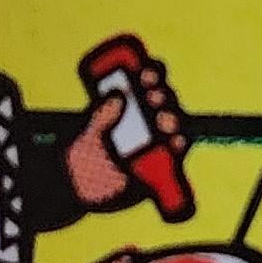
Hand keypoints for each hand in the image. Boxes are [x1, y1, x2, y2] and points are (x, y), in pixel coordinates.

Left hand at [66, 52, 183, 211]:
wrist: (82, 190)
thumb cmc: (85, 156)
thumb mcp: (89, 134)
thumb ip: (101, 116)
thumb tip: (117, 95)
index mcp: (130, 104)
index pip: (147, 82)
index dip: (152, 73)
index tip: (145, 72)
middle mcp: (147, 119)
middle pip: (163, 101)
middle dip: (161, 96)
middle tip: (152, 97)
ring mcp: (156, 141)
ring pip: (172, 125)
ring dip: (172, 119)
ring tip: (164, 120)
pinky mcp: (162, 163)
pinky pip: (176, 152)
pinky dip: (179, 146)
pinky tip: (177, 142)